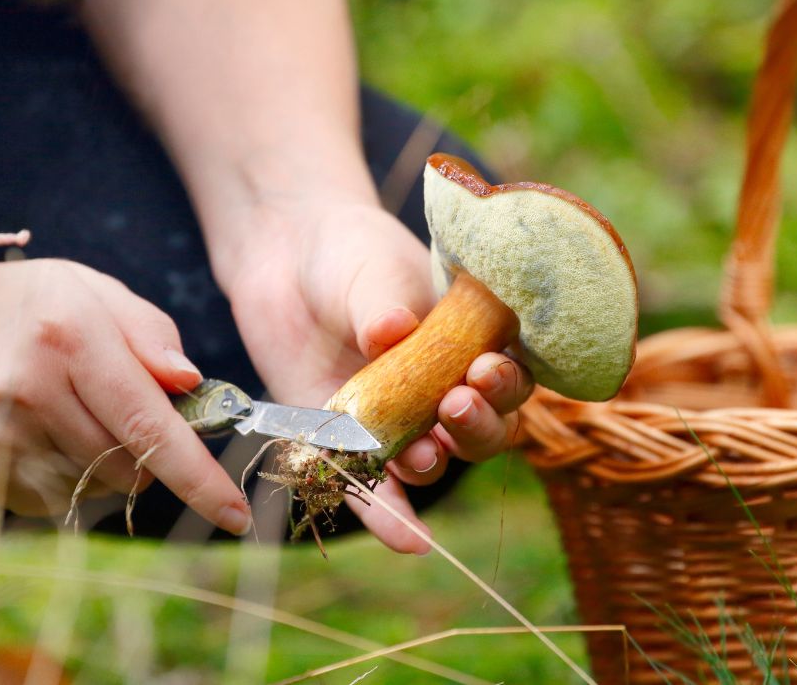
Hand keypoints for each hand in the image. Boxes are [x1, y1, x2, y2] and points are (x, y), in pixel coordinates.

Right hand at [0, 259, 253, 532]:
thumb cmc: (13, 309)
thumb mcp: (86, 289)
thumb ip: (149, 332)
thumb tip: (192, 383)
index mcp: (68, 335)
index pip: (151, 423)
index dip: (199, 477)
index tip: (236, 515)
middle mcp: (31, 391)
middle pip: (134, 465)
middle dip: (150, 450)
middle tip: (117, 406)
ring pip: (99, 488)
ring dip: (108, 463)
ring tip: (66, 412)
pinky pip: (57, 503)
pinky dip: (66, 477)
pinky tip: (35, 434)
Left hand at [222, 199, 533, 553]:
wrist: (287, 256)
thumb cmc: (348, 253)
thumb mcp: (371, 268)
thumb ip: (384, 303)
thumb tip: (390, 332)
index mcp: (472, 342)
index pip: (508, 376)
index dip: (504, 383)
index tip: (481, 370)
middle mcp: (444, 388)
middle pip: (482, 429)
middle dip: (476, 427)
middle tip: (453, 406)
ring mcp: (399, 420)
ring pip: (435, 459)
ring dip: (435, 463)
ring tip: (421, 454)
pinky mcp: (349, 442)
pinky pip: (374, 490)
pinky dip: (391, 518)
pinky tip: (410, 544)